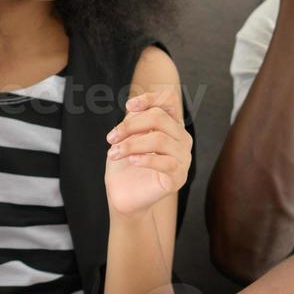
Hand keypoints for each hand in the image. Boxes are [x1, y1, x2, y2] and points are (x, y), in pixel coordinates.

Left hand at [105, 90, 192, 217]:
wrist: (124, 195)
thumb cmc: (125, 164)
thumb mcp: (126, 137)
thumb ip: (134, 119)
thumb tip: (133, 108)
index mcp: (171, 125)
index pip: (169, 100)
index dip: (150, 98)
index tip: (128, 107)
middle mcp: (181, 139)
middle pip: (159, 118)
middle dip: (130, 126)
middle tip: (110, 138)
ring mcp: (183, 158)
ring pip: (159, 140)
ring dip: (131, 145)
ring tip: (113, 153)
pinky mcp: (178, 177)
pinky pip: (166, 163)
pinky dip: (145, 159)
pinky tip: (131, 161)